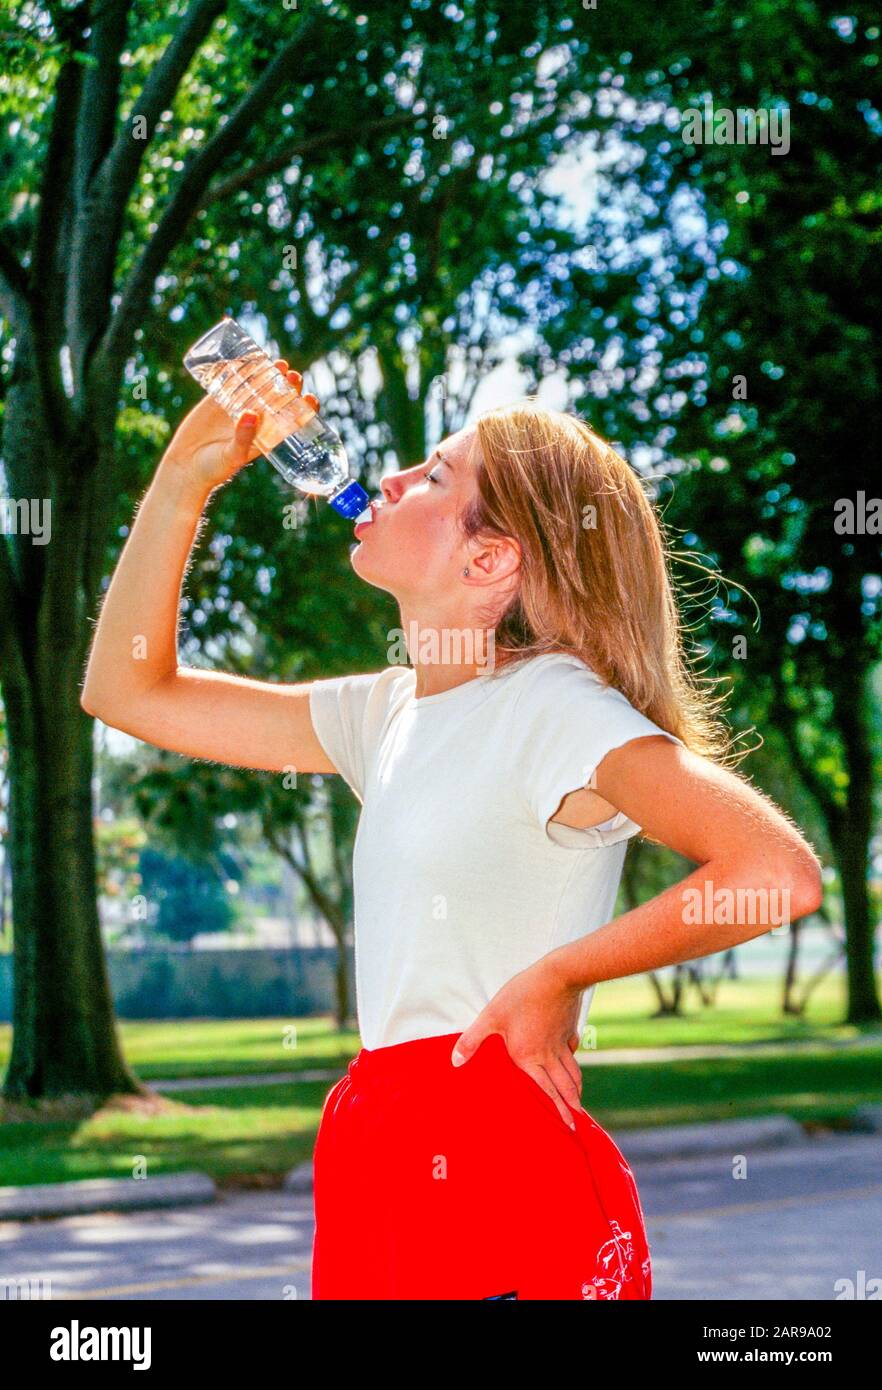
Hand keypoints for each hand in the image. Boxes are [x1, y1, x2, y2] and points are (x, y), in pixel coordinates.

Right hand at [164, 359, 319, 490]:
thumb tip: (252, 414)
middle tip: (291, 375)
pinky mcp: (219, 399)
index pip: (291, 419)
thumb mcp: (233, 456)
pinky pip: (233, 380)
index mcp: (266, 435)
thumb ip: (243, 438)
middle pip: (278, 398)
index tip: (309, 398)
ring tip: (278, 363)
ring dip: (269, 374)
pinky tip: (250, 356)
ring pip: (258, 386)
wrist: (185, 466)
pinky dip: (240, 368)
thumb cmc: (214, 469)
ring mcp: (238, 407)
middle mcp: (256, 419)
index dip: (304, 408)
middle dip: (288, 385)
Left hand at [451, 955, 584, 1130]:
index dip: (557, 1111)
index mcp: (529, 1058)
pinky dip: (572, 1060)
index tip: (569, 1126)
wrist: (557, 976)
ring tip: (577, 1099)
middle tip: (577, 1122)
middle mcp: (548, 1055)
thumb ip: (472, 1040)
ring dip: (574, 1087)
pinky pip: (572, 1050)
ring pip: (571, 1071)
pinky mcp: (568, 1028)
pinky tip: (571, 1059)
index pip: (546, 1092)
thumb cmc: (522, 996)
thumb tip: (455, 1061)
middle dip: (571, 1106)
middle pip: (563, 1086)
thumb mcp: (491, 1017)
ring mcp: (561, 1042)